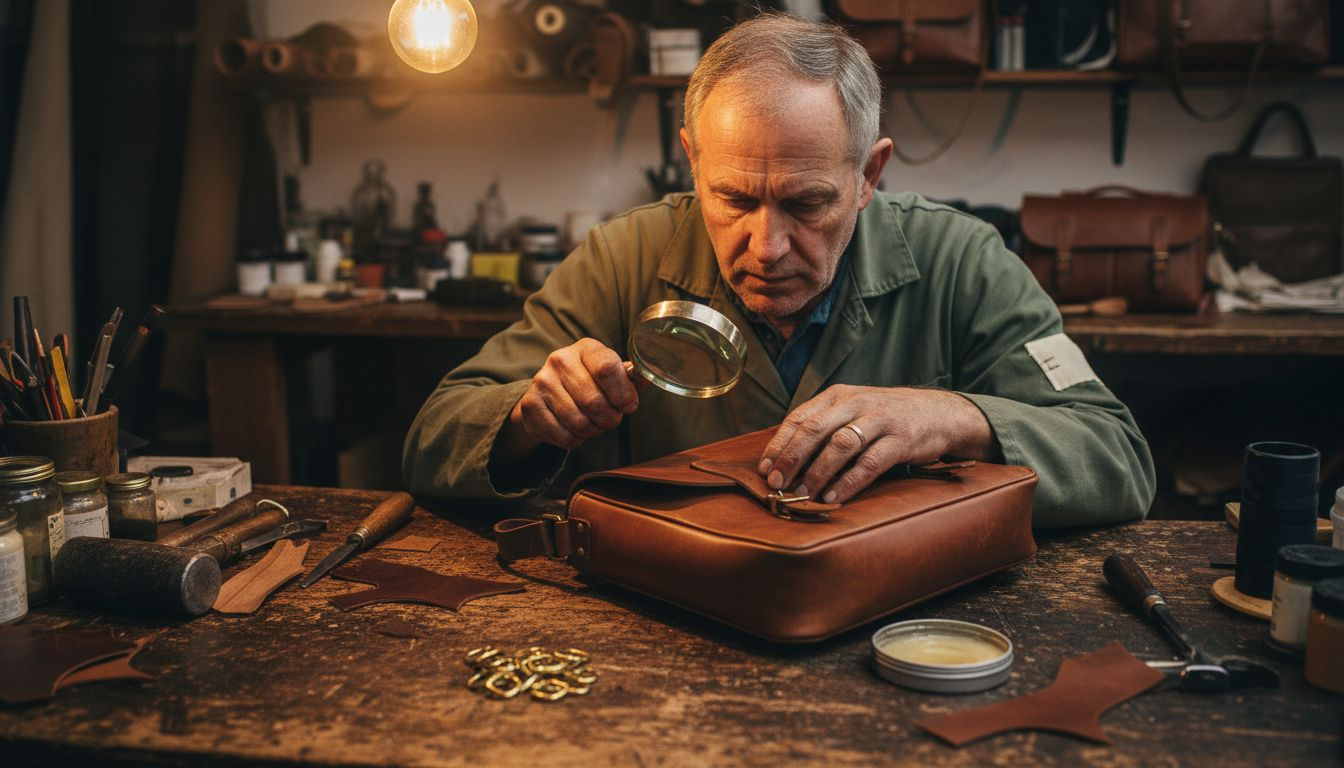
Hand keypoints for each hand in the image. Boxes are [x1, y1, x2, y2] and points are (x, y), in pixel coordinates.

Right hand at [503, 338, 641, 455]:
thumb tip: (651, 377)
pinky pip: (563, 435)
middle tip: (611, 420)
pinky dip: (575, 439)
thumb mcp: (611, 375)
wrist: (547, 396)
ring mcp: (541, 382)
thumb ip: (631, 378)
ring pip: (578, 421)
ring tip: (593, 424)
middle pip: (594, 401)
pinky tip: (575, 430)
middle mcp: (560, 360)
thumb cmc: (589, 384)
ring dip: (593, 430)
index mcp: (585, 348)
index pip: (607, 368)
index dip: (623, 393)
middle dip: (610, 419)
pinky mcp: (530, 406)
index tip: (629, 406)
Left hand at [757, 385, 995, 503]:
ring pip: (840, 445)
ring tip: (802, 494)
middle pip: (815, 429)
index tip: (764, 469)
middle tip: (777, 483)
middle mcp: (856, 403)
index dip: (779, 444)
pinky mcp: (901, 439)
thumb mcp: (854, 410)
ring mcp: (880, 420)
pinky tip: (834, 497)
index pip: (799, 417)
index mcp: (838, 395)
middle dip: (791, 458)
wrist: (940, 413)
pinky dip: (849, 482)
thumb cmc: (887, 417)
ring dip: (817, 472)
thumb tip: (785, 458)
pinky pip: (870, 462)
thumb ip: (825, 426)